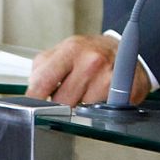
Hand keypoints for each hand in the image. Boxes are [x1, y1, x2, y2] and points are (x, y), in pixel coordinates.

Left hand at [27, 34, 148, 106]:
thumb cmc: (88, 53)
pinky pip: (106, 112)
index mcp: (72, 49)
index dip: (33, 98)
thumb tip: (31, 91)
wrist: (122, 47)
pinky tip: (103, 97)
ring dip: (83, 106)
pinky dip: (102, 108)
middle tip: (69, 93)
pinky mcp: (128, 89)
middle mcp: (92, 62)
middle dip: (62, 102)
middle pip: (62, 102)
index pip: (42, 82)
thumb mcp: (62, 51)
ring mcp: (111, 76)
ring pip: (83, 110)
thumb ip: (42, 69)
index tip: (31, 107)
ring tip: (88, 91)